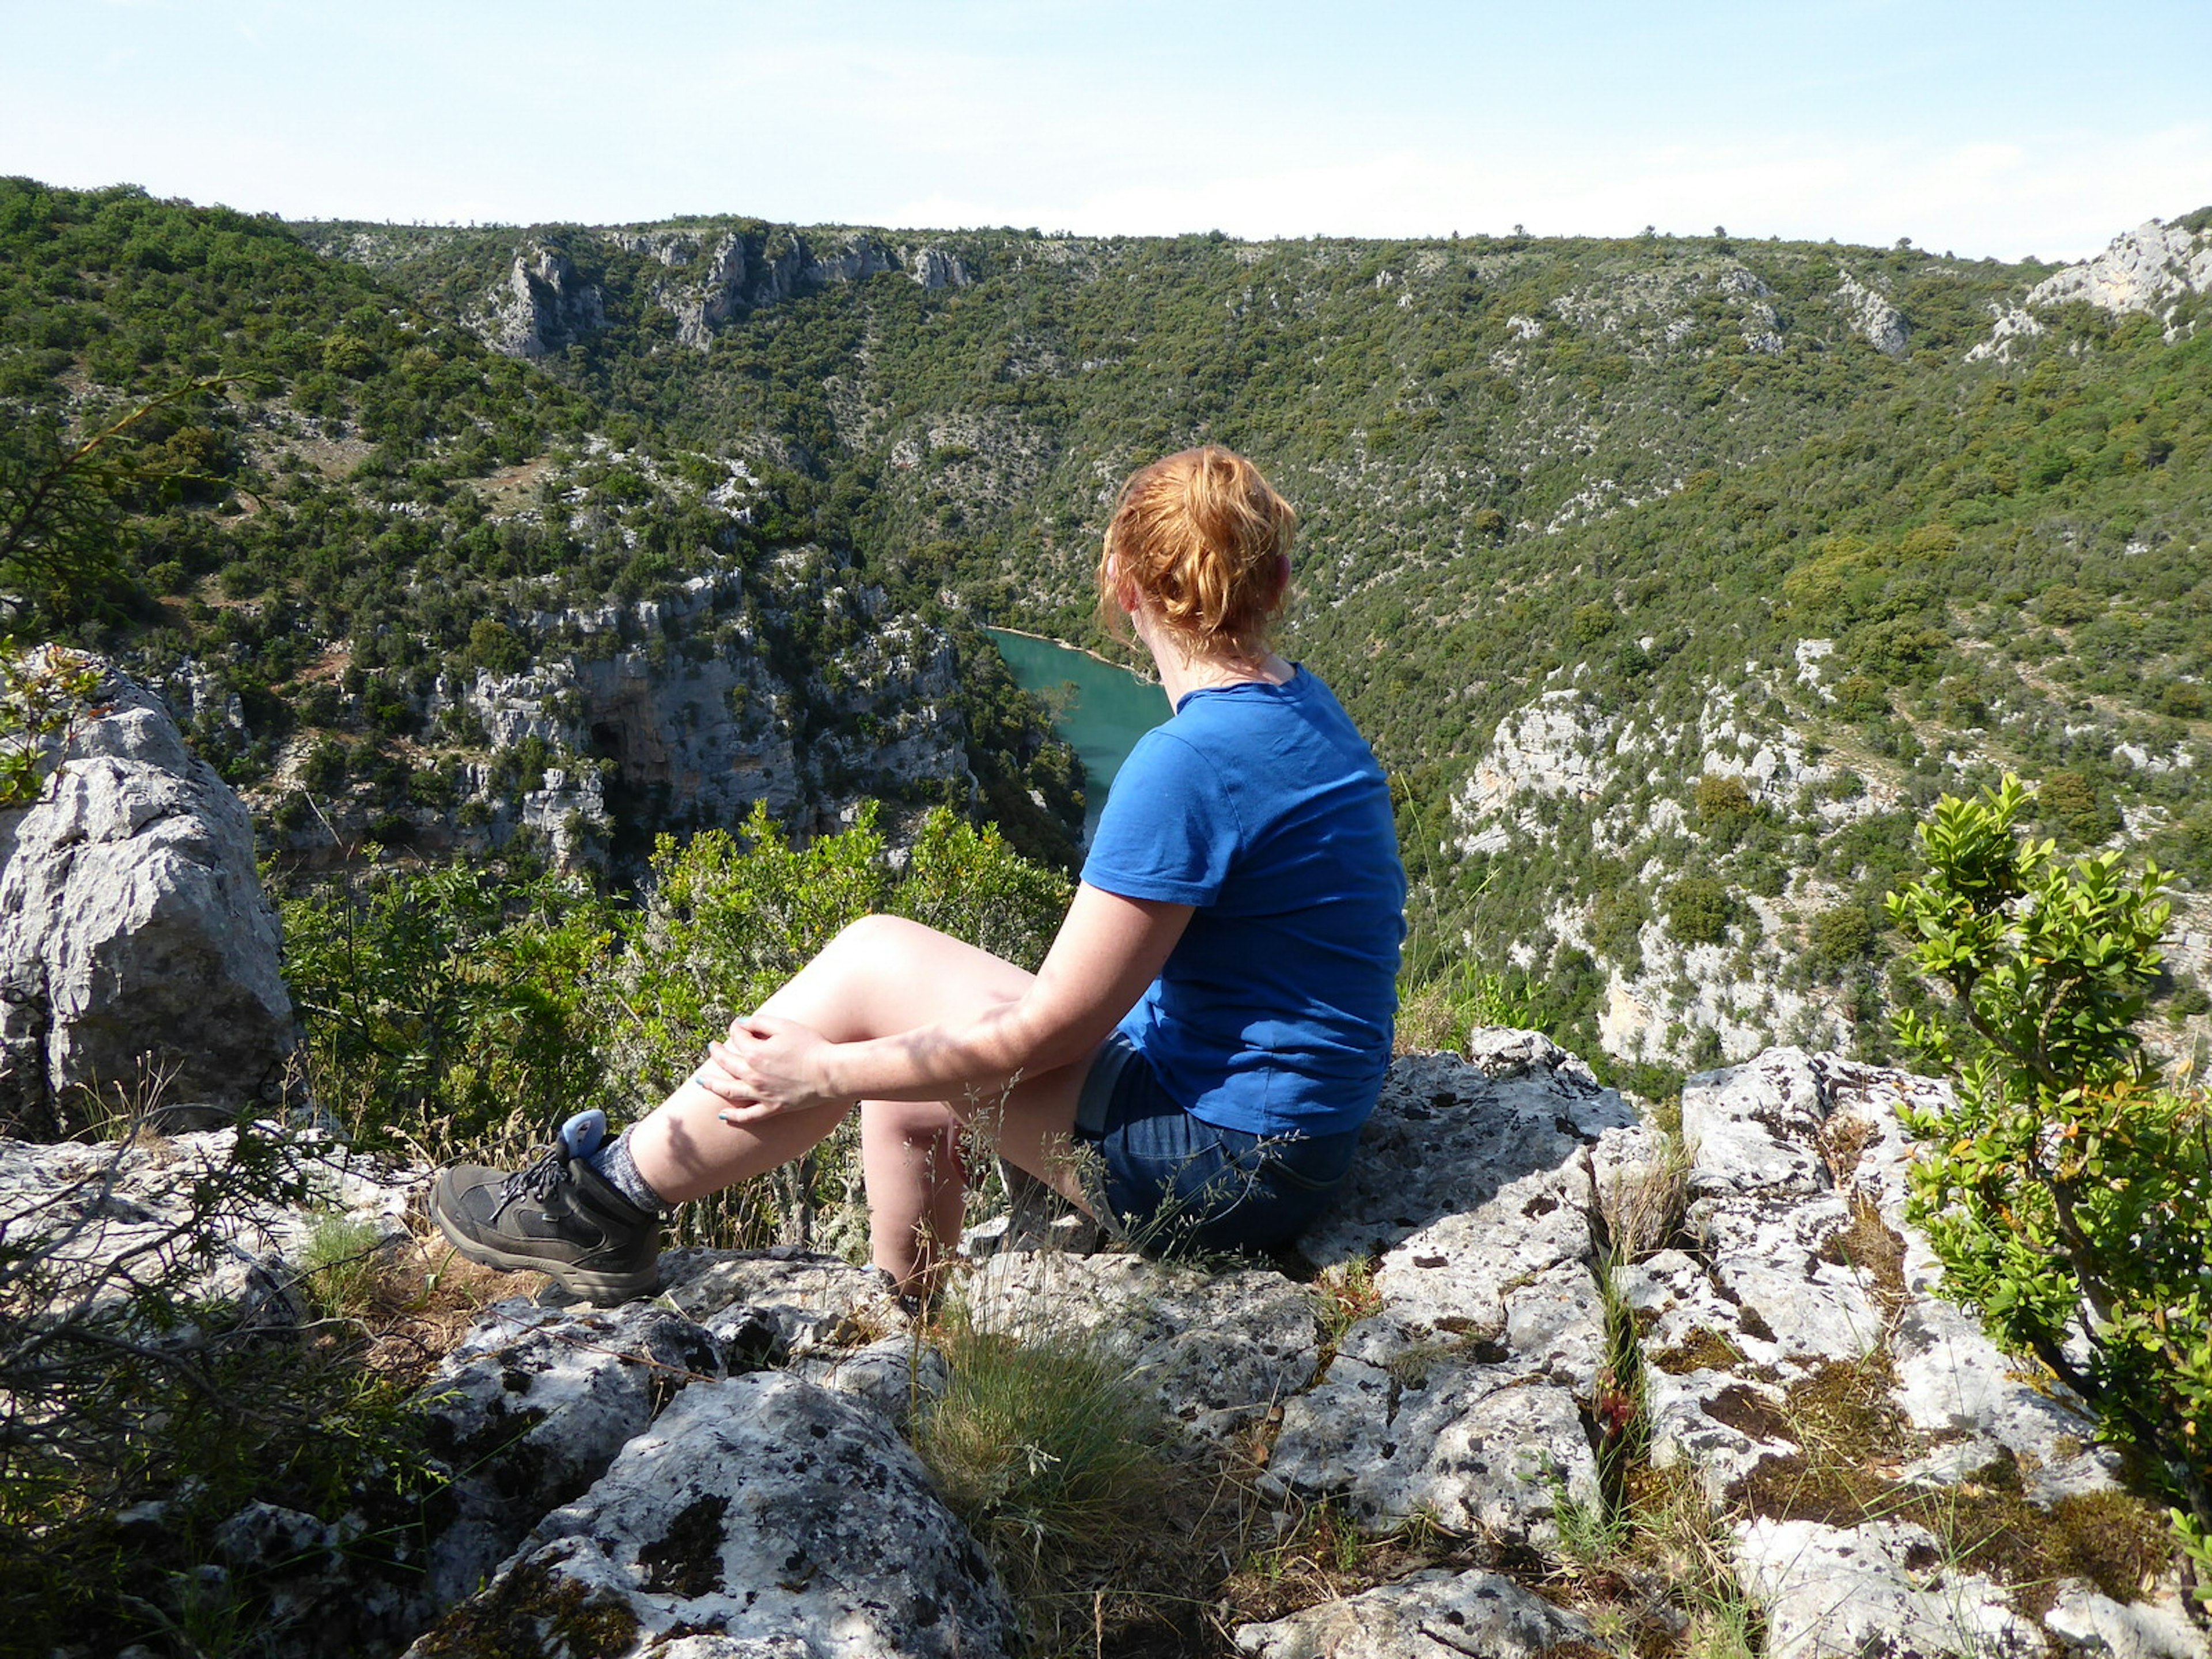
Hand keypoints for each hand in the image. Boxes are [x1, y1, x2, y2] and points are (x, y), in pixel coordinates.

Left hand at [692, 1014, 838, 1125]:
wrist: (829, 1073)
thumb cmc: (810, 1046)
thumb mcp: (785, 1025)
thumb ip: (760, 1022)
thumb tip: (742, 1023)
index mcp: (754, 1053)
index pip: (737, 1038)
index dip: (736, 1029)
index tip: (739, 1025)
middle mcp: (752, 1075)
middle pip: (726, 1062)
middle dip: (717, 1052)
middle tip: (711, 1047)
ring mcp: (760, 1094)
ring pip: (728, 1091)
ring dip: (712, 1085)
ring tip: (702, 1081)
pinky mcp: (772, 1107)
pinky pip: (747, 1115)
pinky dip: (733, 1116)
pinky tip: (722, 1116)